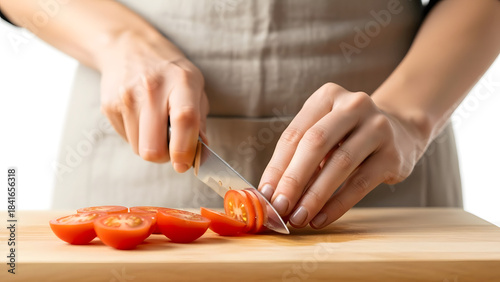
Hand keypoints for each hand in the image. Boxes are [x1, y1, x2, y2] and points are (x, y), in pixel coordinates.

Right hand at [99, 32, 207, 171]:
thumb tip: (202, 155)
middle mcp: (152, 89)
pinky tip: (141, 117)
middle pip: (153, 147)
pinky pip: (127, 140)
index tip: (184, 164)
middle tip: (172, 148)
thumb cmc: (170, 72)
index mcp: (181, 82)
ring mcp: (126, 98)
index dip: (184, 149)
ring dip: (151, 146)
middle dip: (165, 157)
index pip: (184, 119)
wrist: (129, 47)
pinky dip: (137, 137)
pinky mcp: (109, 106)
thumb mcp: (195, 87)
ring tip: (156, 125)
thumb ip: (200, 121)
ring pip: (139, 149)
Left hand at [258, 83, 428, 228]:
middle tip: (278, 207)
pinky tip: (321, 219)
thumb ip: (299, 156)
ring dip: (314, 196)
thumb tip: (272, 194)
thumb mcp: (325, 133)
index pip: (294, 134)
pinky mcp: (393, 154)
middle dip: (293, 179)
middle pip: (315, 143)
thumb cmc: (349, 135)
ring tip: (298, 218)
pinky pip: (360, 184)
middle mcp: (354, 105)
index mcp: (327, 96)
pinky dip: (337, 205)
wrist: (402, 131)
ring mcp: (377, 128)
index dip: (276, 166)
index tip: (264, 194)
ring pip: (339, 164)